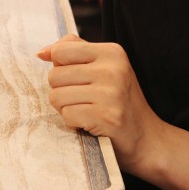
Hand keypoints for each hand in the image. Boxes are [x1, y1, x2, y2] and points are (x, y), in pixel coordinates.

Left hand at [36, 35, 164, 171]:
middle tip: (84, 99)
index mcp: (112, 52)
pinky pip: (67, 115)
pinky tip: (91, 122)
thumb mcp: (103, 66)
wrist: (146, 138)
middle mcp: (113, 70)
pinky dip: (74, 122)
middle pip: (55, 76)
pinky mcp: (106, 117)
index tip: (76, 78)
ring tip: (87, 110)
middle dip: (62, 90)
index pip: (61, 51)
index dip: (60, 67)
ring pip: (56, 96)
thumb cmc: (119, 100)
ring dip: (66, 108)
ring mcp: (111, 94)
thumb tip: (42, 53)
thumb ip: (73, 51)